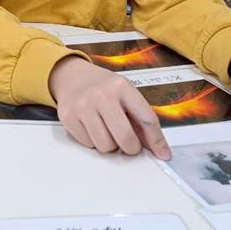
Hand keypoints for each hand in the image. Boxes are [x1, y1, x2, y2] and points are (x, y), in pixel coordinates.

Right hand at [49, 56, 170, 158]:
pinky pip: (88, 144)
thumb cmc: (103, 88)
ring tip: (106, 131)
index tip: (162, 154)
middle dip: (130, 147)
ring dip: (109, 144)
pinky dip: (92, 142)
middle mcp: (102, 94)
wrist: (72, 76)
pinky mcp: (68, 116)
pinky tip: (91, 127)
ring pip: (105, 146)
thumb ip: (141, 120)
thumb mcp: (125, 94)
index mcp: (122, 87)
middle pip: (125, 137)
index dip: (156, 140)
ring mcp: (83, 105)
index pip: (146, 119)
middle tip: (128, 144)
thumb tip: (158, 150)